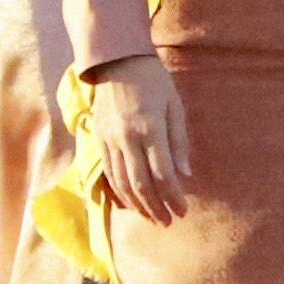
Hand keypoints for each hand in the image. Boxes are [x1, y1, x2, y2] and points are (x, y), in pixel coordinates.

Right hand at [81, 53, 192, 226]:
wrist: (116, 60)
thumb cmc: (153, 81)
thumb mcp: (175, 106)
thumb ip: (179, 142)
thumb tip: (186, 175)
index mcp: (150, 128)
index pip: (163, 173)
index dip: (174, 196)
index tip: (184, 210)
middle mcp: (127, 137)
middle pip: (141, 184)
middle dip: (156, 207)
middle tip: (169, 222)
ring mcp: (110, 140)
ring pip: (122, 183)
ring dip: (137, 205)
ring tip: (152, 218)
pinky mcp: (98, 139)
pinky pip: (108, 173)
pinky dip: (119, 192)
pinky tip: (130, 203)